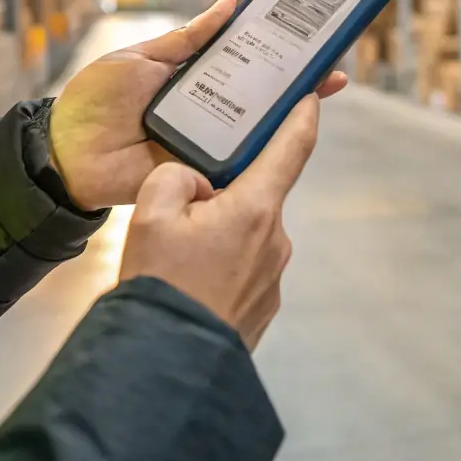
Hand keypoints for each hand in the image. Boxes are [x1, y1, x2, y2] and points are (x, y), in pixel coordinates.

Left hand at [49, 0, 346, 211]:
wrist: (66, 149)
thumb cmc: (97, 99)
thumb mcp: (144, 57)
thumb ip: (189, 38)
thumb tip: (230, 6)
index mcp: (194, 81)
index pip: (246, 65)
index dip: (277, 56)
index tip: (311, 43)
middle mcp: (206, 111)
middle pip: (260, 100)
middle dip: (297, 86)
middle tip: (332, 71)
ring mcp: (204, 143)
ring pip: (255, 133)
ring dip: (287, 119)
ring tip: (318, 95)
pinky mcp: (197, 172)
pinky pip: (233, 164)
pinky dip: (259, 156)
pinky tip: (285, 139)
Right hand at [117, 95, 319, 349]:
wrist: (165, 364)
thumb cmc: (160, 285)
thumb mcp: (150, 214)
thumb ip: (175, 177)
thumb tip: (198, 187)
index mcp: (254, 209)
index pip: (292, 148)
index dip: (303, 116)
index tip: (311, 96)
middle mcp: (275, 241)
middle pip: (254, 195)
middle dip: (221, 196)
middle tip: (178, 218)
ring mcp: (272, 277)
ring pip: (245, 235)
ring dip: (217, 237)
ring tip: (174, 264)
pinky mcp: (264, 306)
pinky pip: (242, 269)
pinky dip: (218, 269)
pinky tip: (186, 287)